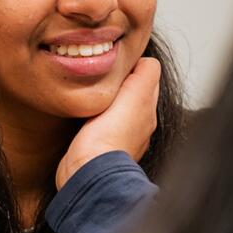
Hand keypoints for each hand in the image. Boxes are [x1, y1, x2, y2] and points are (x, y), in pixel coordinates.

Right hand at [56, 57, 160, 189]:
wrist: (87, 172)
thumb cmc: (109, 137)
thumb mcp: (135, 94)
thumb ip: (145, 74)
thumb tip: (145, 61)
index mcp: (148, 109)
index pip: (147, 74)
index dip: (132, 65)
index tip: (115, 63)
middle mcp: (139, 124)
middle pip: (132, 90)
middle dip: (119, 81)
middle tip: (102, 78)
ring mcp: (119, 137)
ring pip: (115, 107)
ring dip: (105, 99)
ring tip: (92, 96)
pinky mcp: (99, 147)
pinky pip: (99, 124)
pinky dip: (94, 117)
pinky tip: (85, 118)